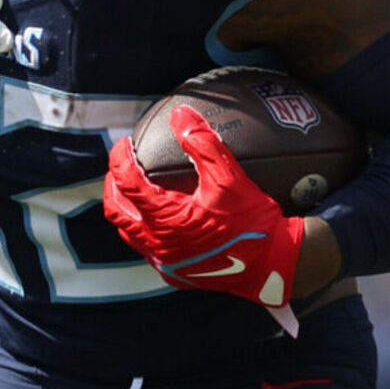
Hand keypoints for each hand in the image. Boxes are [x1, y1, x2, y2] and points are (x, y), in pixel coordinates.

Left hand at [103, 105, 303, 308]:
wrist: (276, 266)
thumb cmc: (254, 223)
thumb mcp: (230, 178)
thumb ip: (203, 143)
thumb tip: (181, 115)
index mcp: (166, 219)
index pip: (126, 181)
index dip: (120, 158)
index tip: (124, 143)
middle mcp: (158, 244)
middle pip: (116, 210)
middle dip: (113, 184)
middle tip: (122, 165)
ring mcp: (165, 262)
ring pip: (128, 233)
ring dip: (126, 209)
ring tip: (134, 189)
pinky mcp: (176, 274)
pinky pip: (147, 249)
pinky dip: (144, 228)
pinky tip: (158, 216)